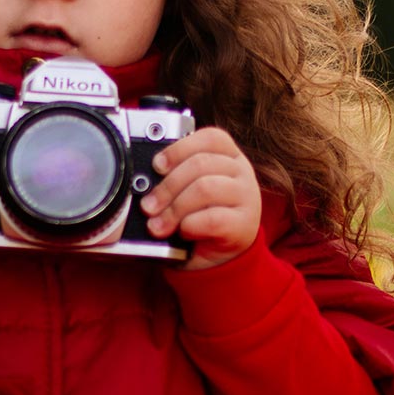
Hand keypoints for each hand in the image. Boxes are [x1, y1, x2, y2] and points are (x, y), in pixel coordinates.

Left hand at [143, 126, 261, 270]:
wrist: (220, 256)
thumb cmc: (201, 218)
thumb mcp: (189, 190)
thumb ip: (176, 178)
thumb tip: (146, 181)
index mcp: (229, 155)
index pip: (210, 138)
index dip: (179, 149)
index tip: (157, 165)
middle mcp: (242, 171)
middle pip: (201, 164)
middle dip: (167, 186)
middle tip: (148, 206)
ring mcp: (246, 197)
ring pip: (205, 188)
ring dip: (174, 208)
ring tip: (158, 225)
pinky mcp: (244, 224)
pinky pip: (212, 219)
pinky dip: (190, 226)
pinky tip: (183, 232)